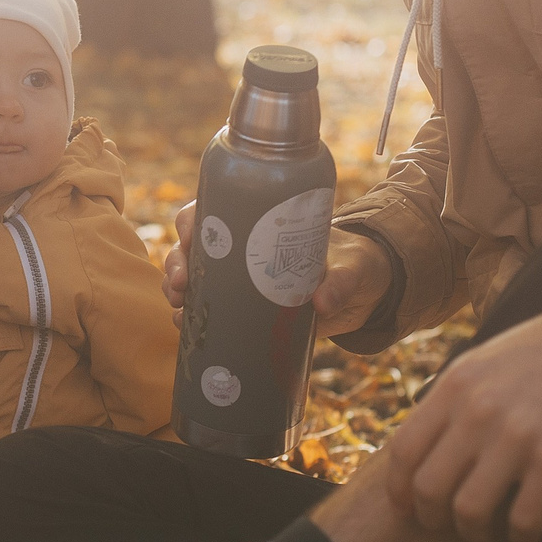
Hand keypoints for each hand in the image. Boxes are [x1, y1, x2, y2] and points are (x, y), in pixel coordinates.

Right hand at [163, 203, 393, 336]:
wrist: (364, 293)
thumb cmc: (355, 264)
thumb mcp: (352, 268)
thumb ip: (341, 282)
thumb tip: (321, 302)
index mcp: (263, 224)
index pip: (216, 211)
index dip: (193, 222)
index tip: (189, 239)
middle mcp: (244, 250)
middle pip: (194, 246)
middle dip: (177, 262)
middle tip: (181, 285)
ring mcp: (241, 281)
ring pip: (194, 279)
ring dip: (177, 292)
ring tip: (179, 311)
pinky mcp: (246, 311)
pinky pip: (208, 311)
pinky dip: (191, 320)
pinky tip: (185, 330)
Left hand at [377, 281, 541, 541]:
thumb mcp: (488, 359)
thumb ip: (455, 397)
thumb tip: (426, 437)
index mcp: (456, 384)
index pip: (403, 451)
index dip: (398, 490)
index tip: (407, 507)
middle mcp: (479, 410)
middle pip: (428, 488)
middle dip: (433, 517)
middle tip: (449, 523)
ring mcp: (517, 434)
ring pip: (469, 512)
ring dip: (474, 532)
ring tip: (487, 532)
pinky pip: (523, 519)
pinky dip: (521, 537)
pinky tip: (527, 532)